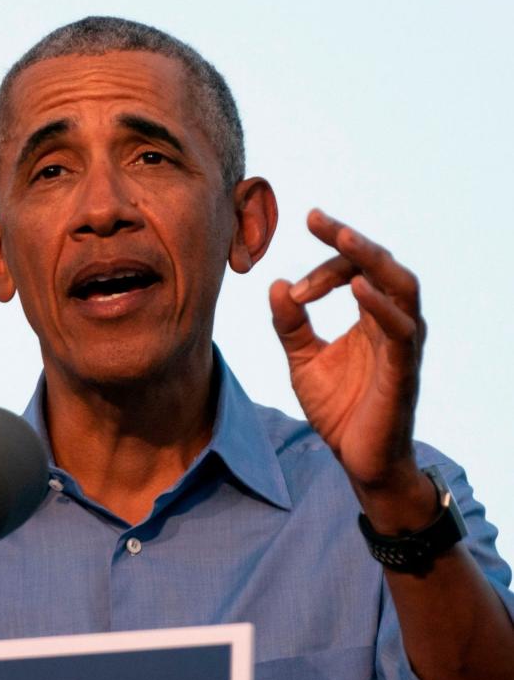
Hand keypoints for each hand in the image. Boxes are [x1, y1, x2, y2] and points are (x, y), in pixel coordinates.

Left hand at [269, 209, 433, 528]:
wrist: (358, 460)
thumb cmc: (340, 408)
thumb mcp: (302, 360)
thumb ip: (290, 324)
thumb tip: (276, 283)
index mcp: (369, 318)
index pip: (354, 270)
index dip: (323, 260)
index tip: (290, 271)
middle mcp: (391, 323)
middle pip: (381, 266)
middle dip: (351, 240)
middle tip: (317, 219)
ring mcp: (401, 345)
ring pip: (401, 287)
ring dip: (371, 260)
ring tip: (343, 237)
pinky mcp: (403, 370)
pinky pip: (401, 330)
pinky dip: (380, 305)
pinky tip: (356, 288)